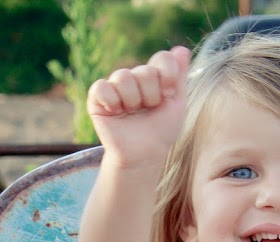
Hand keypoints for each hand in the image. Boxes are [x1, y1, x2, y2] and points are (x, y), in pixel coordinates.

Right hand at [86, 46, 190, 166]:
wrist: (143, 154)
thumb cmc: (161, 131)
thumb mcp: (177, 104)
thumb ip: (180, 76)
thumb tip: (181, 49)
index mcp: (154, 76)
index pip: (162, 58)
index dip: (168, 75)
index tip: (169, 94)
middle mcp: (134, 78)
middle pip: (144, 71)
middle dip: (151, 95)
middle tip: (148, 109)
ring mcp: (115, 87)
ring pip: (123, 76)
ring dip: (132, 100)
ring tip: (132, 113)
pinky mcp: (97, 99)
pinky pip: (101, 87)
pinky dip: (111, 100)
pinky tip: (115, 112)